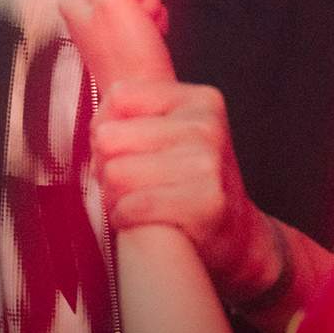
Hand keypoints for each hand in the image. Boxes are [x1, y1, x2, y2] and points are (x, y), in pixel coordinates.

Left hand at [59, 0, 173, 95]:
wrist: (144, 94)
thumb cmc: (127, 59)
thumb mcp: (112, 1)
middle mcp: (89, 7)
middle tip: (138, 17)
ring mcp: (110, 19)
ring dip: (151, 8)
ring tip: (143, 30)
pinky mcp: (128, 30)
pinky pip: (151, 8)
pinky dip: (156, 21)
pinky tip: (149, 36)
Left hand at [91, 78, 279, 300]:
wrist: (237, 236)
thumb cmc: (190, 182)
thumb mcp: (172, 134)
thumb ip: (132, 115)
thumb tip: (96, 127)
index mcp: (199, 100)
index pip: (119, 96)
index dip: (105, 126)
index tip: (121, 148)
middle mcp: (207, 126)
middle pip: (109, 136)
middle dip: (105, 164)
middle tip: (123, 180)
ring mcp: (209, 163)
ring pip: (116, 172)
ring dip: (113, 195)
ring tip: (133, 200)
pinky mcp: (206, 202)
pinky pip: (132, 205)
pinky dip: (124, 217)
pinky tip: (139, 219)